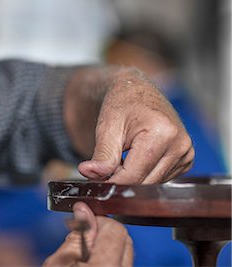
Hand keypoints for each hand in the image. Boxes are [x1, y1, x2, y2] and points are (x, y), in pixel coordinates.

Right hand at [44, 202, 132, 266]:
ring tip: (83, 254)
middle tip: (81, 239)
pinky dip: (108, 258)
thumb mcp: (58, 261)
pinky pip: (122, 262)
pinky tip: (90, 263)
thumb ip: (75, 234)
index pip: (115, 227)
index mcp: (105, 264)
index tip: (81, 223)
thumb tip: (83, 209)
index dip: (96, 221)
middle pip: (123, 236)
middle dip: (102, 232)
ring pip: (124, 249)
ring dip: (106, 246)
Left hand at [65, 67, 193, 183]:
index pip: (133, 176)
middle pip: (145, 183)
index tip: (94, 180)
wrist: (136, 92)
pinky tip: (135, 158)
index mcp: (162, 134)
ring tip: (121, 156)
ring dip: (133, 177)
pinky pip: (161, 179)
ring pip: (153, 184)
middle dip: (121, 179)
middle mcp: (180, 144)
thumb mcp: (107, 128)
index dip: (111, 181)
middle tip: (105, 167)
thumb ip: (101, 155)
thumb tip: (89, 174)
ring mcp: (186, 153)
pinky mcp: (186, 159)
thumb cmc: (121, 106)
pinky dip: (145, 174)